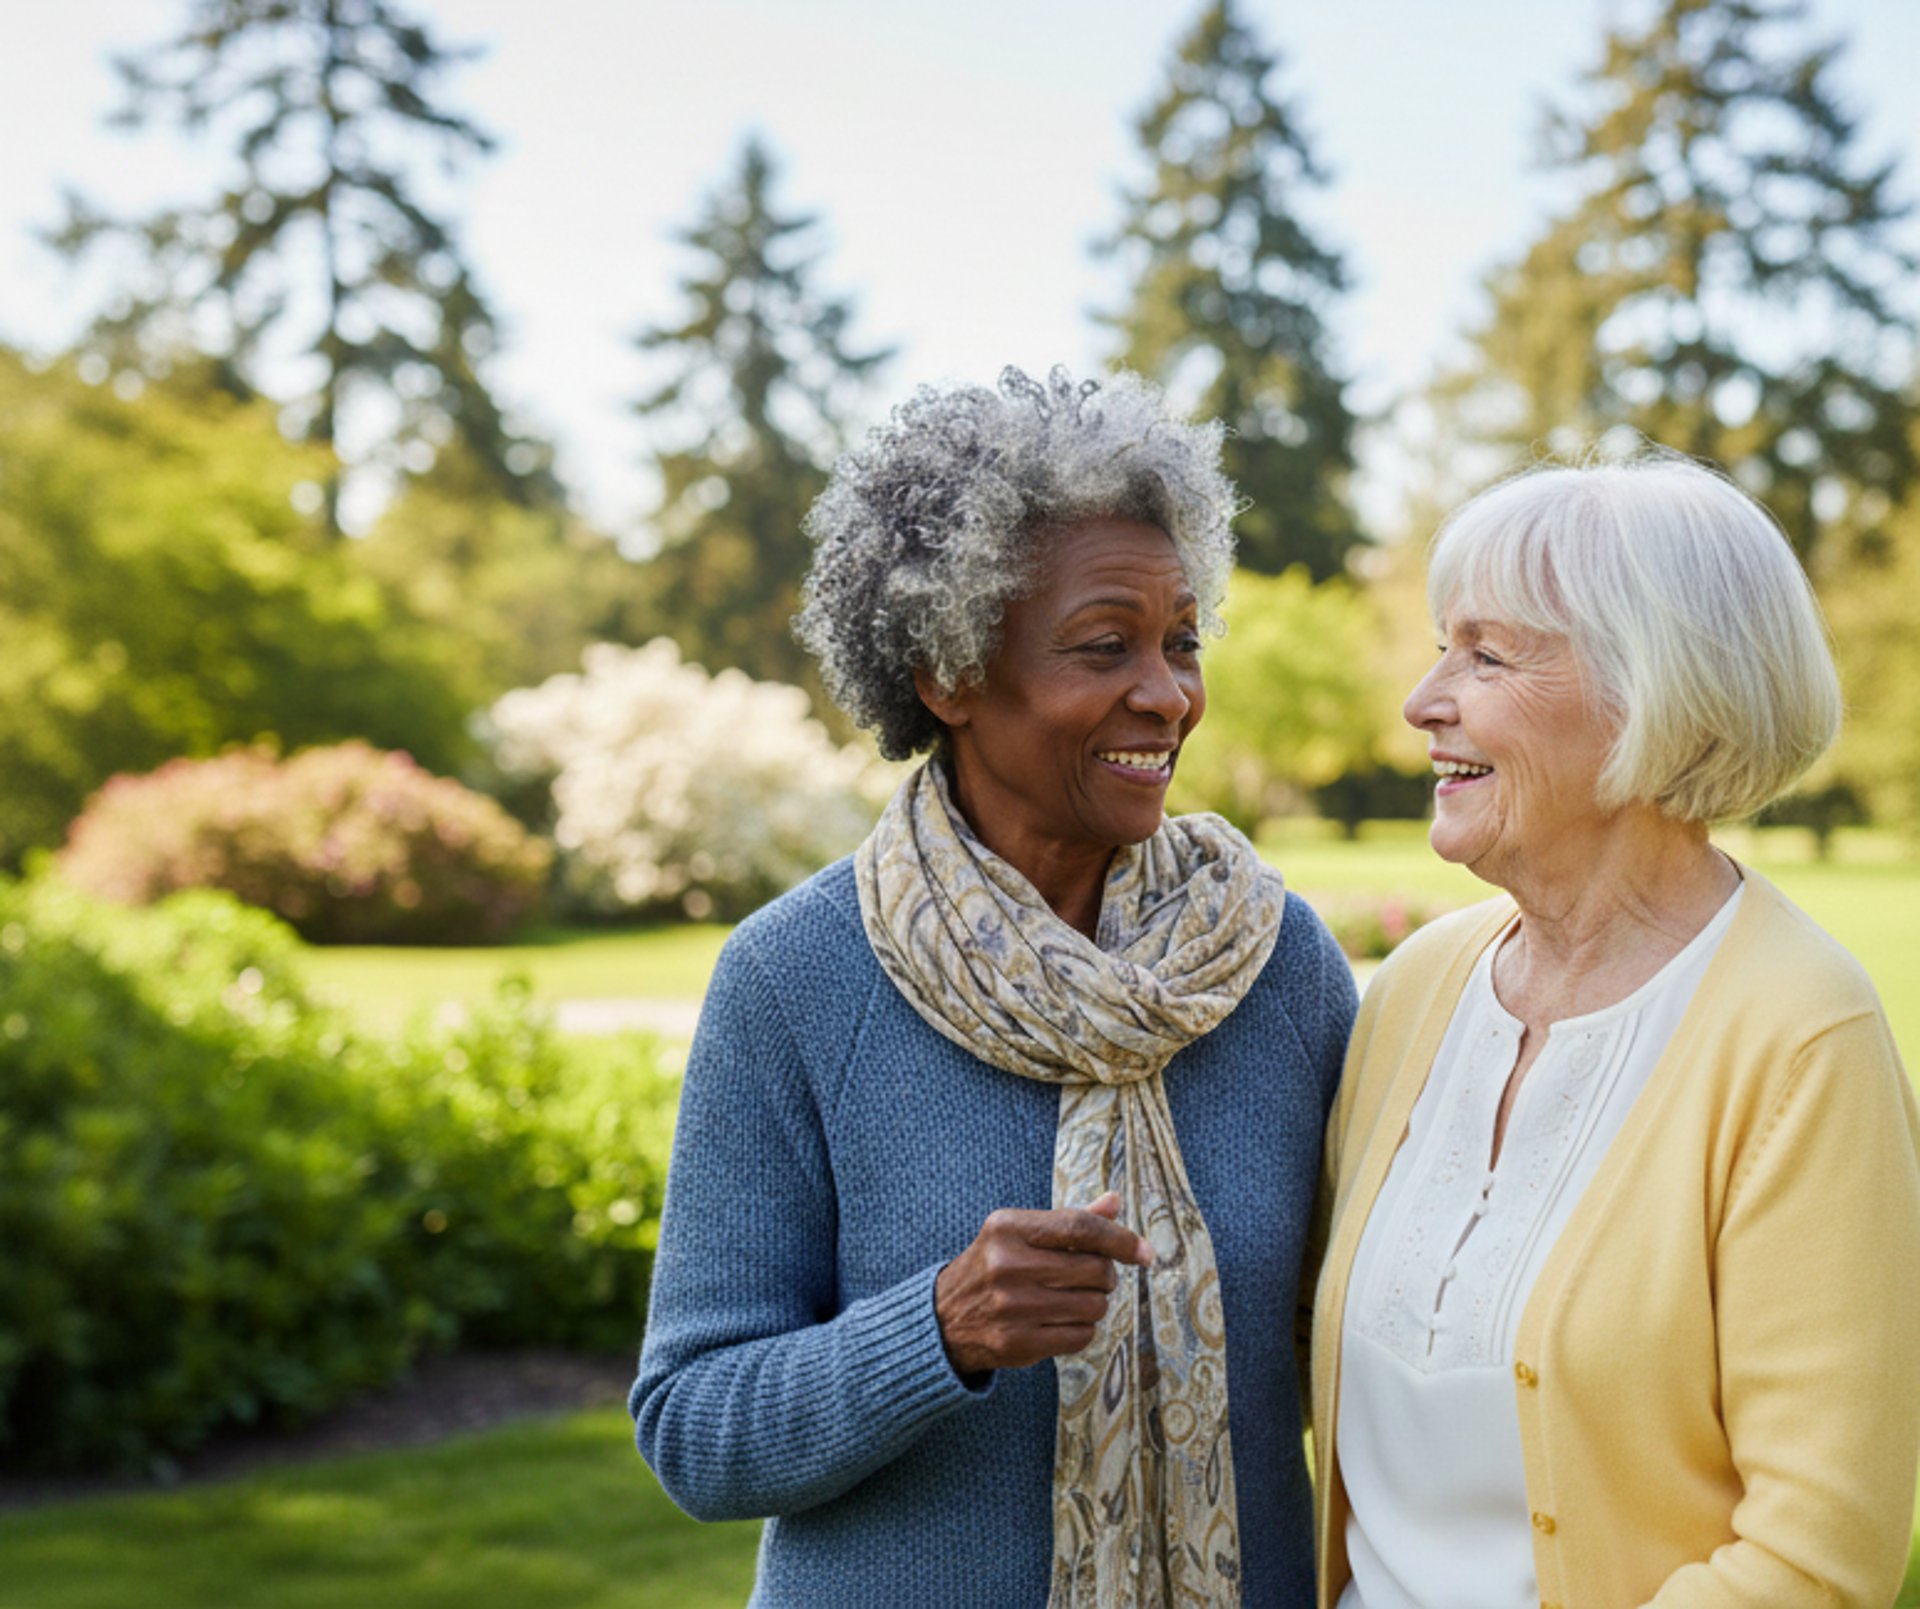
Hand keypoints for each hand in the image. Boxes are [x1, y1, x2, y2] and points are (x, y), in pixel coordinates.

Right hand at [934, 1191, 1153, 1377]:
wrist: (943, 1319)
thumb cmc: (993, 1268)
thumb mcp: (1020, 1234)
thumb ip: (1068, 1220)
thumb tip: (1114, 1203)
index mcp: (1007, 1228)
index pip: (1080, 1228)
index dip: (1120, 1239)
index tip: (1145, 1252)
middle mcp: (1007, 1265)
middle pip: (1094, 1269)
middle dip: (1106, 1274)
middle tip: (1094, 1277)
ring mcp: (1011, 1307)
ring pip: (1094, 1305)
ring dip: (1095, 1303)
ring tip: (1074, 1299)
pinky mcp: (1016, 1343)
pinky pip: (1080, 1336)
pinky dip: (1082, 1329)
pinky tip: (1063, 1321)